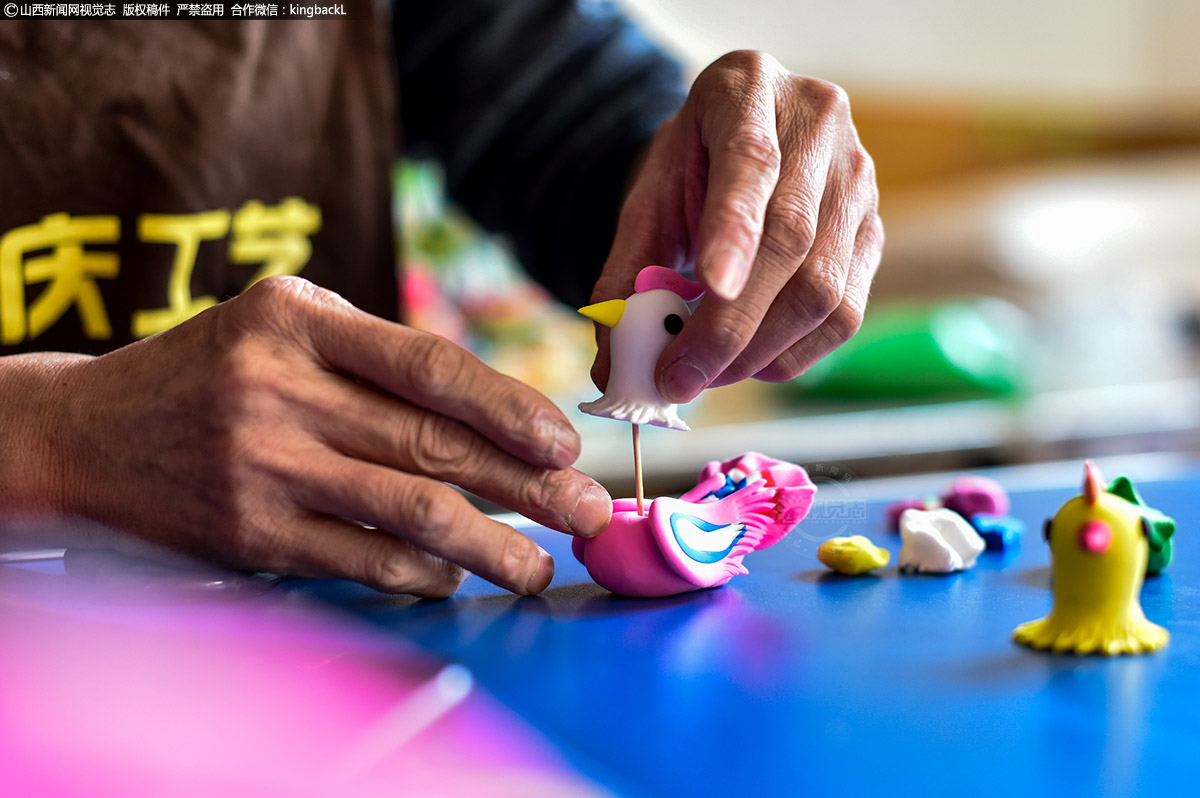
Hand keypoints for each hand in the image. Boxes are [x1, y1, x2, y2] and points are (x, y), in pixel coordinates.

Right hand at [19, 277, 611, 596]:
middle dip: (526, 484)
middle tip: (587, 511)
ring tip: (539, 565)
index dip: (509, 407)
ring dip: (488, 545)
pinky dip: (419, 573)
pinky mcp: (250, 533)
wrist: (88, 433)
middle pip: (433, 443)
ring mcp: (261, 465)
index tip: (565, 443)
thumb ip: (375, 352)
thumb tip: (501, 411)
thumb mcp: (280, 324)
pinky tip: (456, 577)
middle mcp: (278, 388)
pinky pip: (359, 558)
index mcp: (297, 319)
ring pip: (406, 510)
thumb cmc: (211, 370)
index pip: (429, 365)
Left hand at [591, 51, 882, 400]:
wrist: (744, 138)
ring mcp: (857, 180)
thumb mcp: (648, 197)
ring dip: (759, 349)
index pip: (749, 161)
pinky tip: (750, 363)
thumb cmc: (691, 166)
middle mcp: (817, 124)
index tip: (711, 288)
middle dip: (731, 324)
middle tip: (680, 375)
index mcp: (746, 90)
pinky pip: (845, 313)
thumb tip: (613, 364)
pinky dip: (792, 354)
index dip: (733, 229)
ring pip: (824, 286)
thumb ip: (627, 272)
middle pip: (790, 238)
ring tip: (706, 374)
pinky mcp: (873, 232)